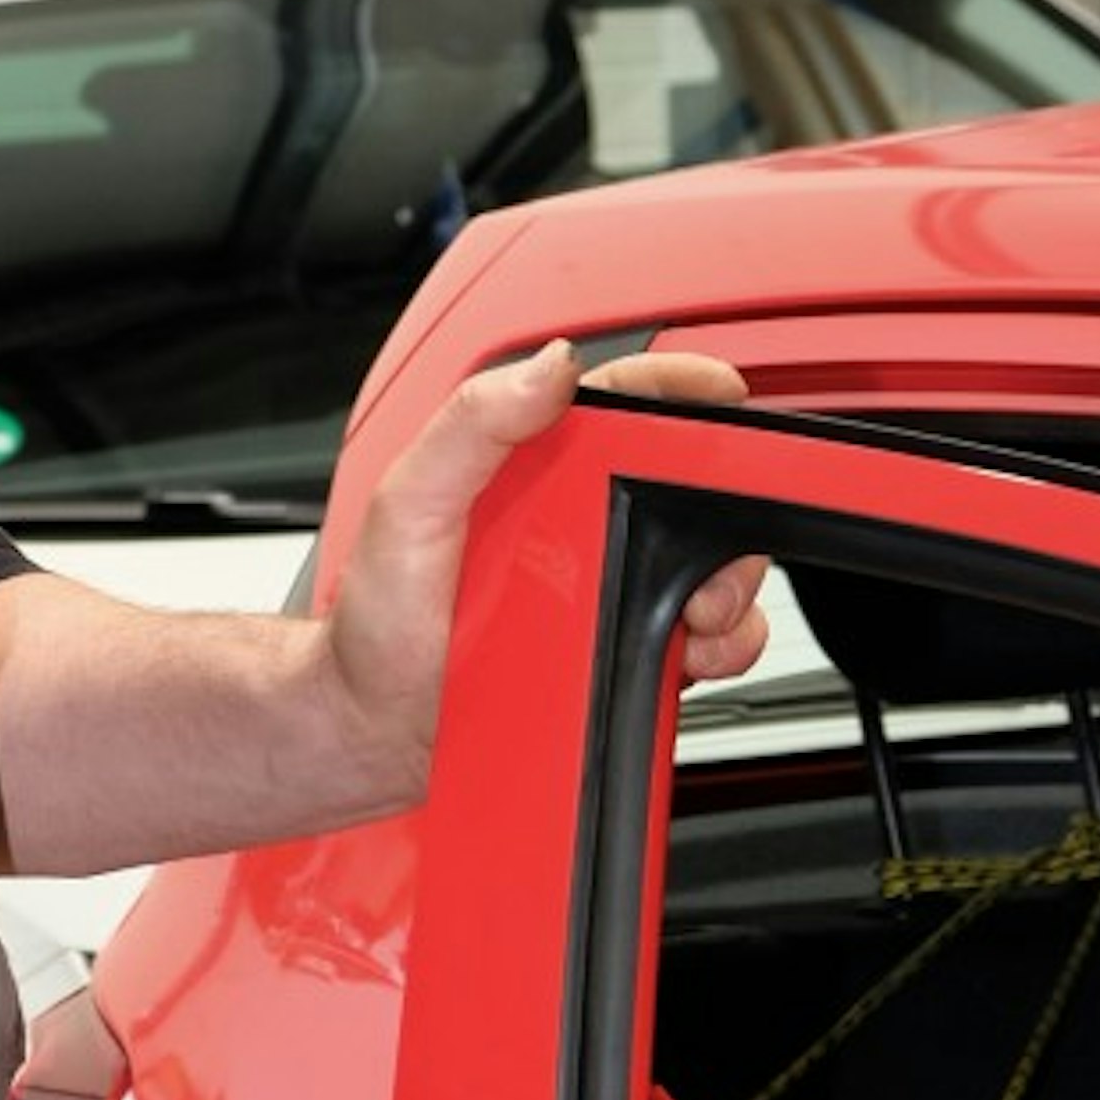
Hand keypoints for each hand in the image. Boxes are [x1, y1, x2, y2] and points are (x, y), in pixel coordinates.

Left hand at [318, 336, 768, 810]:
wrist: (371, 732)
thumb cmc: (374, 626)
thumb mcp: (409, 507)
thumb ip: (472, 425)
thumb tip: (550, 366)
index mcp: (530, 468)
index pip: (620, 403)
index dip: (678, 388)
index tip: (720, 390)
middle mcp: (577, 523)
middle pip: (684, 489)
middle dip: (722, 508)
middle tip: (711, 543)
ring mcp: (604, 590)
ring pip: (706, 566)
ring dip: (727, 587)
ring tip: (696, 613)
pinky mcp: (621, 652)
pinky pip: (699, 641)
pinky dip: (720, 647)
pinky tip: (687, 656)